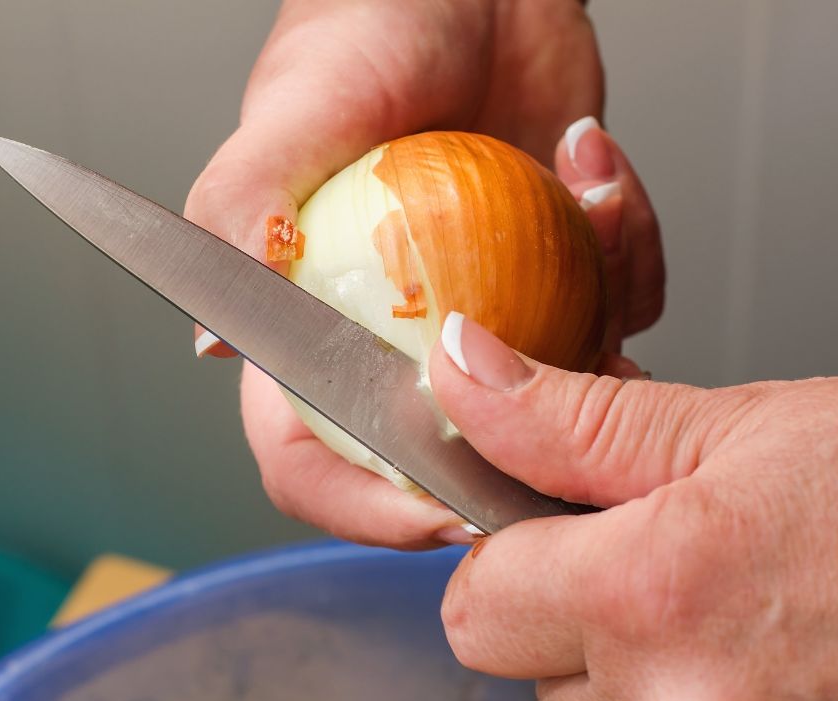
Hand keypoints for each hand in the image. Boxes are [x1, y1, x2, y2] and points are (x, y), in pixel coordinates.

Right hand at [186, 0, 663, 546]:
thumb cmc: (367, 30)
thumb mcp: (297, 110)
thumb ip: (241, 212)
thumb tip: (211, 338)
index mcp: (315, 329)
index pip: (310, 455)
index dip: (359, 507)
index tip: (434, 514)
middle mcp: (402, 341)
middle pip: (449, 457)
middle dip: (518, 449)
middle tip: (564, 378)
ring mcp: (491, 316)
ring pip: (560, 395)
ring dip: (595, 309)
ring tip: (582, 187)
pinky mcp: (561, 279)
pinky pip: (617, 308)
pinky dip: (625, 243)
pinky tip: (592, 160)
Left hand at [432, 320, 837, 700]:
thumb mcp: (733, 427)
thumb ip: (566, 415)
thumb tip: (463, 368)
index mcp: (652, 598)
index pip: (472, 605)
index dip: (501, 551)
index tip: (546, 517)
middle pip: (524, 668)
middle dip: (556, 603)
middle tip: (642, 544)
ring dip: (620, 659)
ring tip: (716, 597)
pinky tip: (748, 649)